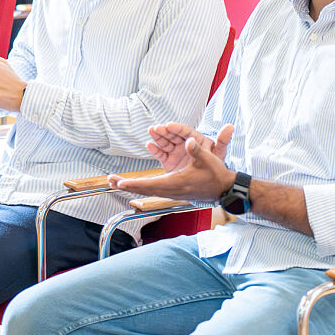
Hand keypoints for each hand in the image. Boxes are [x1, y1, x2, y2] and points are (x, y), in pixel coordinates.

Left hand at [109, 136, 234, 200]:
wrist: (224, 189)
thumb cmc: (216, 174)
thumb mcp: (207, 159)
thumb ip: (196, 150)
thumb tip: (188, 140)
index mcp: (177, 183)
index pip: (151, 184)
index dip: (135, 183)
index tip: (120, 182)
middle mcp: (172, 190)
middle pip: (145, 189)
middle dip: (127, 185)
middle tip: (110, 180)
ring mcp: (172, 193)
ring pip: (148, 190)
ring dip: (133, 185)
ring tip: (117, 181)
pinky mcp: (174, 192)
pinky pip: (154, 189)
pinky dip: (142, 186)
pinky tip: (137, 183)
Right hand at [145, 124, 232, 171]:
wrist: (210, 183)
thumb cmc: (216, 165)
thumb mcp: (219, 153)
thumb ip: (223, 140)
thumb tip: (230, 127)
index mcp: (196, 140)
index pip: (185, 132)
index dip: (177, 128)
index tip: (169, 125)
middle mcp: (185, 144)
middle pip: (173, 135)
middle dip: (165, 131)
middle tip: (156, 128)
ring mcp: (177, 152)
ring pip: (166, 142)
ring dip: (158, 137)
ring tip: (151, 131)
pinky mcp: (170, 161)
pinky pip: (161, 154)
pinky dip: (155, 150)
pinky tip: (149, 145)